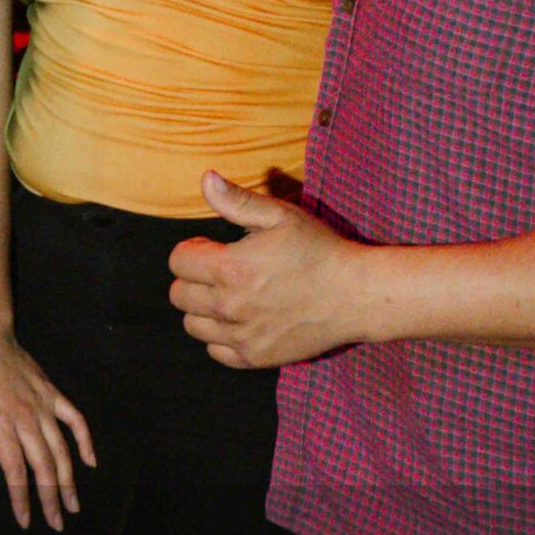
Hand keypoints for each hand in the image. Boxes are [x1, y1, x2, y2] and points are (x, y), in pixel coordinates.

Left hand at [0, 327, 94, 530]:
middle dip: (51, 498)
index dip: (22, 499)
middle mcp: (26, 418)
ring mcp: (44, 406)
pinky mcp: (53, 394)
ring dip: (70, 480)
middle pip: (44, 467)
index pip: (16, 471)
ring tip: (73, 504)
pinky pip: (76, 420)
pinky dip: (85, 441)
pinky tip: (89, 462)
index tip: (26, 520)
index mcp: (0, 424)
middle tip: (57, 523)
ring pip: (62, 450)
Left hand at [167, 172, 366, 367]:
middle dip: (194, 278)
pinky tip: (241, 319)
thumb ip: (237, 200)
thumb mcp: (281, 216)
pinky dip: (221, 336)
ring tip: (230, 294)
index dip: (193, 249)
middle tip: (223, 270)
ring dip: (203, 308)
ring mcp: (242, 336)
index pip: (178, 262)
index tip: (214, 247)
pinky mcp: (256, 357)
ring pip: (192, 324)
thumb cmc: (318, 250)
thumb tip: (205, 178)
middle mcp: (230, 307)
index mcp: (231, 269)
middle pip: (179, 295)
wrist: (356, 295)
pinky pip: (216, 350)